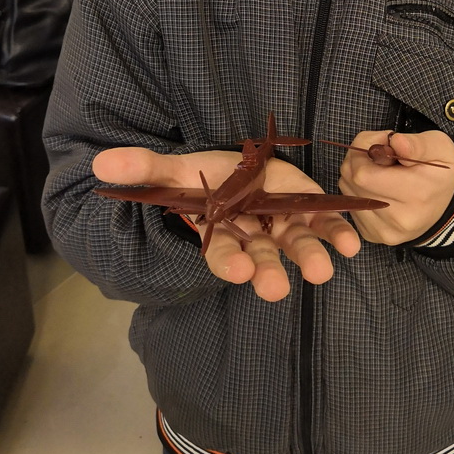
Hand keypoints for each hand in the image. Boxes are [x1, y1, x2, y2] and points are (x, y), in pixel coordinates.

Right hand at [93, 147, 360, 301]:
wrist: (234, 168)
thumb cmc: (201, 177)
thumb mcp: (171, 169)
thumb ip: (143, 169)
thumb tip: (101, 165)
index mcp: (217, 230)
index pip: (220, 252)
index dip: (229, 261)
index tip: (239, 271)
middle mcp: (250, 235)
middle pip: (260, 257)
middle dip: (268, 272)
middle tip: (277, 288)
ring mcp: (280, 224)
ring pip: (295, 245)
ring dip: (309, 257)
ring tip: (323, 270)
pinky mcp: (306, 207)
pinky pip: (324, 224)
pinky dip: (338, 235)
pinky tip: (352, 245)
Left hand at [337, 130, 453, 245]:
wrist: (448, 205)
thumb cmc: (440, 171)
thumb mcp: (438, 147)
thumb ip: (416, 144)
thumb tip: (395, 142)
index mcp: (416, 194)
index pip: (363, 174)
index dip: (365, 151)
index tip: (383, 146)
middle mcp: (399, 219)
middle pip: (351, 182)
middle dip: (359, 161)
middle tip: (380, 156)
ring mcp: (384, 231)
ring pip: (348, 193)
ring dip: (357, 176)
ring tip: (380, 172)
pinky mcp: (374, 236)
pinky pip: (352, 207)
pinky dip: (358, 193)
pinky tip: (377, 189)